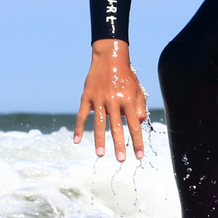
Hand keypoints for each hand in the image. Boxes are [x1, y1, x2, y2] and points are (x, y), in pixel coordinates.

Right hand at [75, 39, 147, 161]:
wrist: (110, 57)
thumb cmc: (126, 76)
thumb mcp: (138, 90)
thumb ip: (140, 107)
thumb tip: (139, 124)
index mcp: (128, 100)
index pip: (134, 125)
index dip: (137, 141)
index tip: (139, 156)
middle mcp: (114, 100)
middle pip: (117, 127)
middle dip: (120, 145)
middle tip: (121, 160)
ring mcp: (99, 99)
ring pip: (99, 123)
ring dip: (100, 140)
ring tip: (101, 154)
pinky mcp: (86, 97)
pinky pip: (82, 115)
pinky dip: (79, 128)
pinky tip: (77, 141)